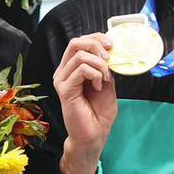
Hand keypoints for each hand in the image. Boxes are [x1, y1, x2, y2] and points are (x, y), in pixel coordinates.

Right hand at [54, 34, 118, 173]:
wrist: (94, 135)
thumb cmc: (98, 113)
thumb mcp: (106, 83)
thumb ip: (104, 67)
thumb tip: (109, 51)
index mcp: (72, 68)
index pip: (80, 42)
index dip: (97, 38)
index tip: (112, 46)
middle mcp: (64, 72)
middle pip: (75, 43)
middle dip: (96, 44)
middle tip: (109, 57)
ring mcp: (62, 80)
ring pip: (80, 55)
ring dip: (100, 64)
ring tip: (104, 79)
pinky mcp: (65, 89)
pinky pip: (82, 69)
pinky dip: (95, 74)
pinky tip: (98, 86)